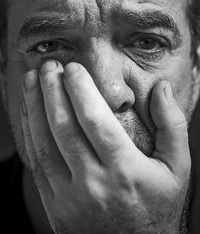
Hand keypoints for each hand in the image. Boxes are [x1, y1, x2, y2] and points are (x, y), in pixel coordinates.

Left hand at [21, 61, 190, 233]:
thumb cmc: (158, 205)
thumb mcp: (177, 168)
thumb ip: (172, 126)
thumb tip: (162, 89)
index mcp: (125, 171)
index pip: (96, 120)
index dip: (80, 89)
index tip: (73, 68)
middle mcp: (94, 184)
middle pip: (64, 128)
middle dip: (52, 91)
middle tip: (48, 67)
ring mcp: (70, 198)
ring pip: (43, 144)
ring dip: (34, 108)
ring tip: (31, 81)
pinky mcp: (55, 207)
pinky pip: (36, 164)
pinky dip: (29, 134)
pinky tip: (29, 114)